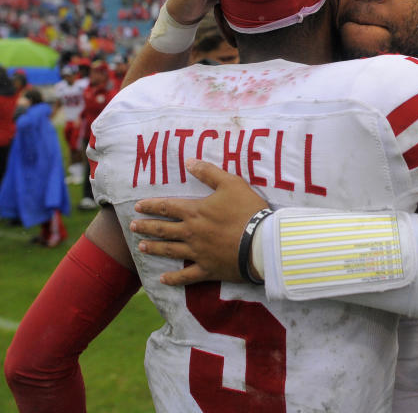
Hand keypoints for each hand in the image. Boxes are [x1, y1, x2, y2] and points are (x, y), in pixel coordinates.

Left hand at [129, 159, 267, 284]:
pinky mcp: (207, 269)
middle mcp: (191, 232)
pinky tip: (162, 280)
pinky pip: (186, 276)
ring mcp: (197, 252)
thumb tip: (189, 161)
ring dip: (154, 248)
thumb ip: (209, 173)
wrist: (261, 241)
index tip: (137, 206)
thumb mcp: (231, 184)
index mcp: (195, 211)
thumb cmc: (247, 210)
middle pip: (163, 229)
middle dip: (146, 226)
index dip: (151, 205)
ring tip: (141, 247)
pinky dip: (174, 278)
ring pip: (169, 250)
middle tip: (133, 226)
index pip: (167, 207)